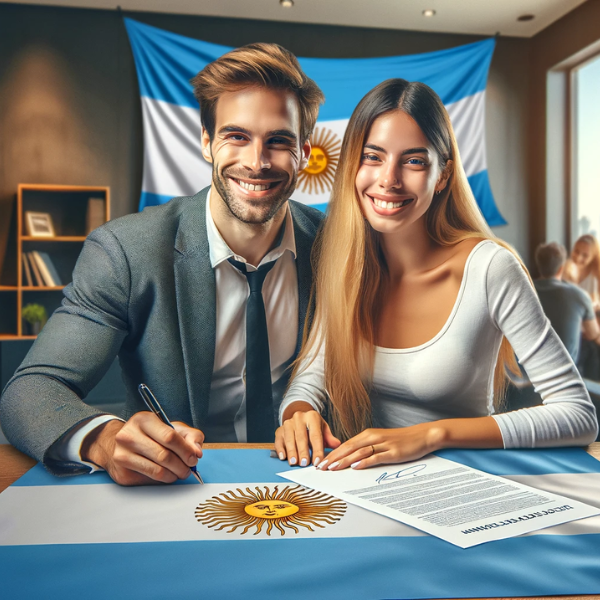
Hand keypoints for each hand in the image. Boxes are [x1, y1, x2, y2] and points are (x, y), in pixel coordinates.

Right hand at [81, 413, 203, 484]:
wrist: (120, 444)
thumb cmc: (151, 435)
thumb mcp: (173, 427)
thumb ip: (190, 436)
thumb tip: (197, 452)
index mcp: (143, 420)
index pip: (169, 437)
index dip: (185, 450)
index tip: (194, 458)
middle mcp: (128, 436)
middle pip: (164, 456)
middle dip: (182, 465)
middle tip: (188, 469)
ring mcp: (122, 455)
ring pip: (157, 471)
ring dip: (174, 475)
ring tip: (180, 473)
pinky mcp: (122, 473)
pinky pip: (149, 480)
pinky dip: (163, 480)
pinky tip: (167, 475)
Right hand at [274, 407, 340, 467]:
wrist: (300, 418)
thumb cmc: (313, 426)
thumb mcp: (323, 429)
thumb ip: (329, 438)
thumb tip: (337, 445)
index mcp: (312, 417)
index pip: (315, 435)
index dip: (317, 449)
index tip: (318, 461)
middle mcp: (299, 417)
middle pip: (301, 437)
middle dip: (303, 451)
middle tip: (305, 463)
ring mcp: (288, 423)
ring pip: (289, 438)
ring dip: (292, 451)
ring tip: (294, 462)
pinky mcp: (279, 429)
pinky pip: (279, 440)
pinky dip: (280, 449)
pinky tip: (283, 457)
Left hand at [319, 423, 444, 470]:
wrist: (422, 435)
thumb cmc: (400, 440)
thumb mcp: (380, 441)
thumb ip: (366, 448)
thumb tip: (350, 458)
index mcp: (368, 434)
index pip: (345, 445)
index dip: (332, 454)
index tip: (321, 462)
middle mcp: (373, 437)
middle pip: (348, 448)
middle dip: (333, 458)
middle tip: (321, 467)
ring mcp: (383, 444)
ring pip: (359, 452)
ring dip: (344, 460)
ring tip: (333, 468)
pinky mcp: (392, 452)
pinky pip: (376, 457)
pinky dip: (364, 462)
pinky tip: (356, 467)